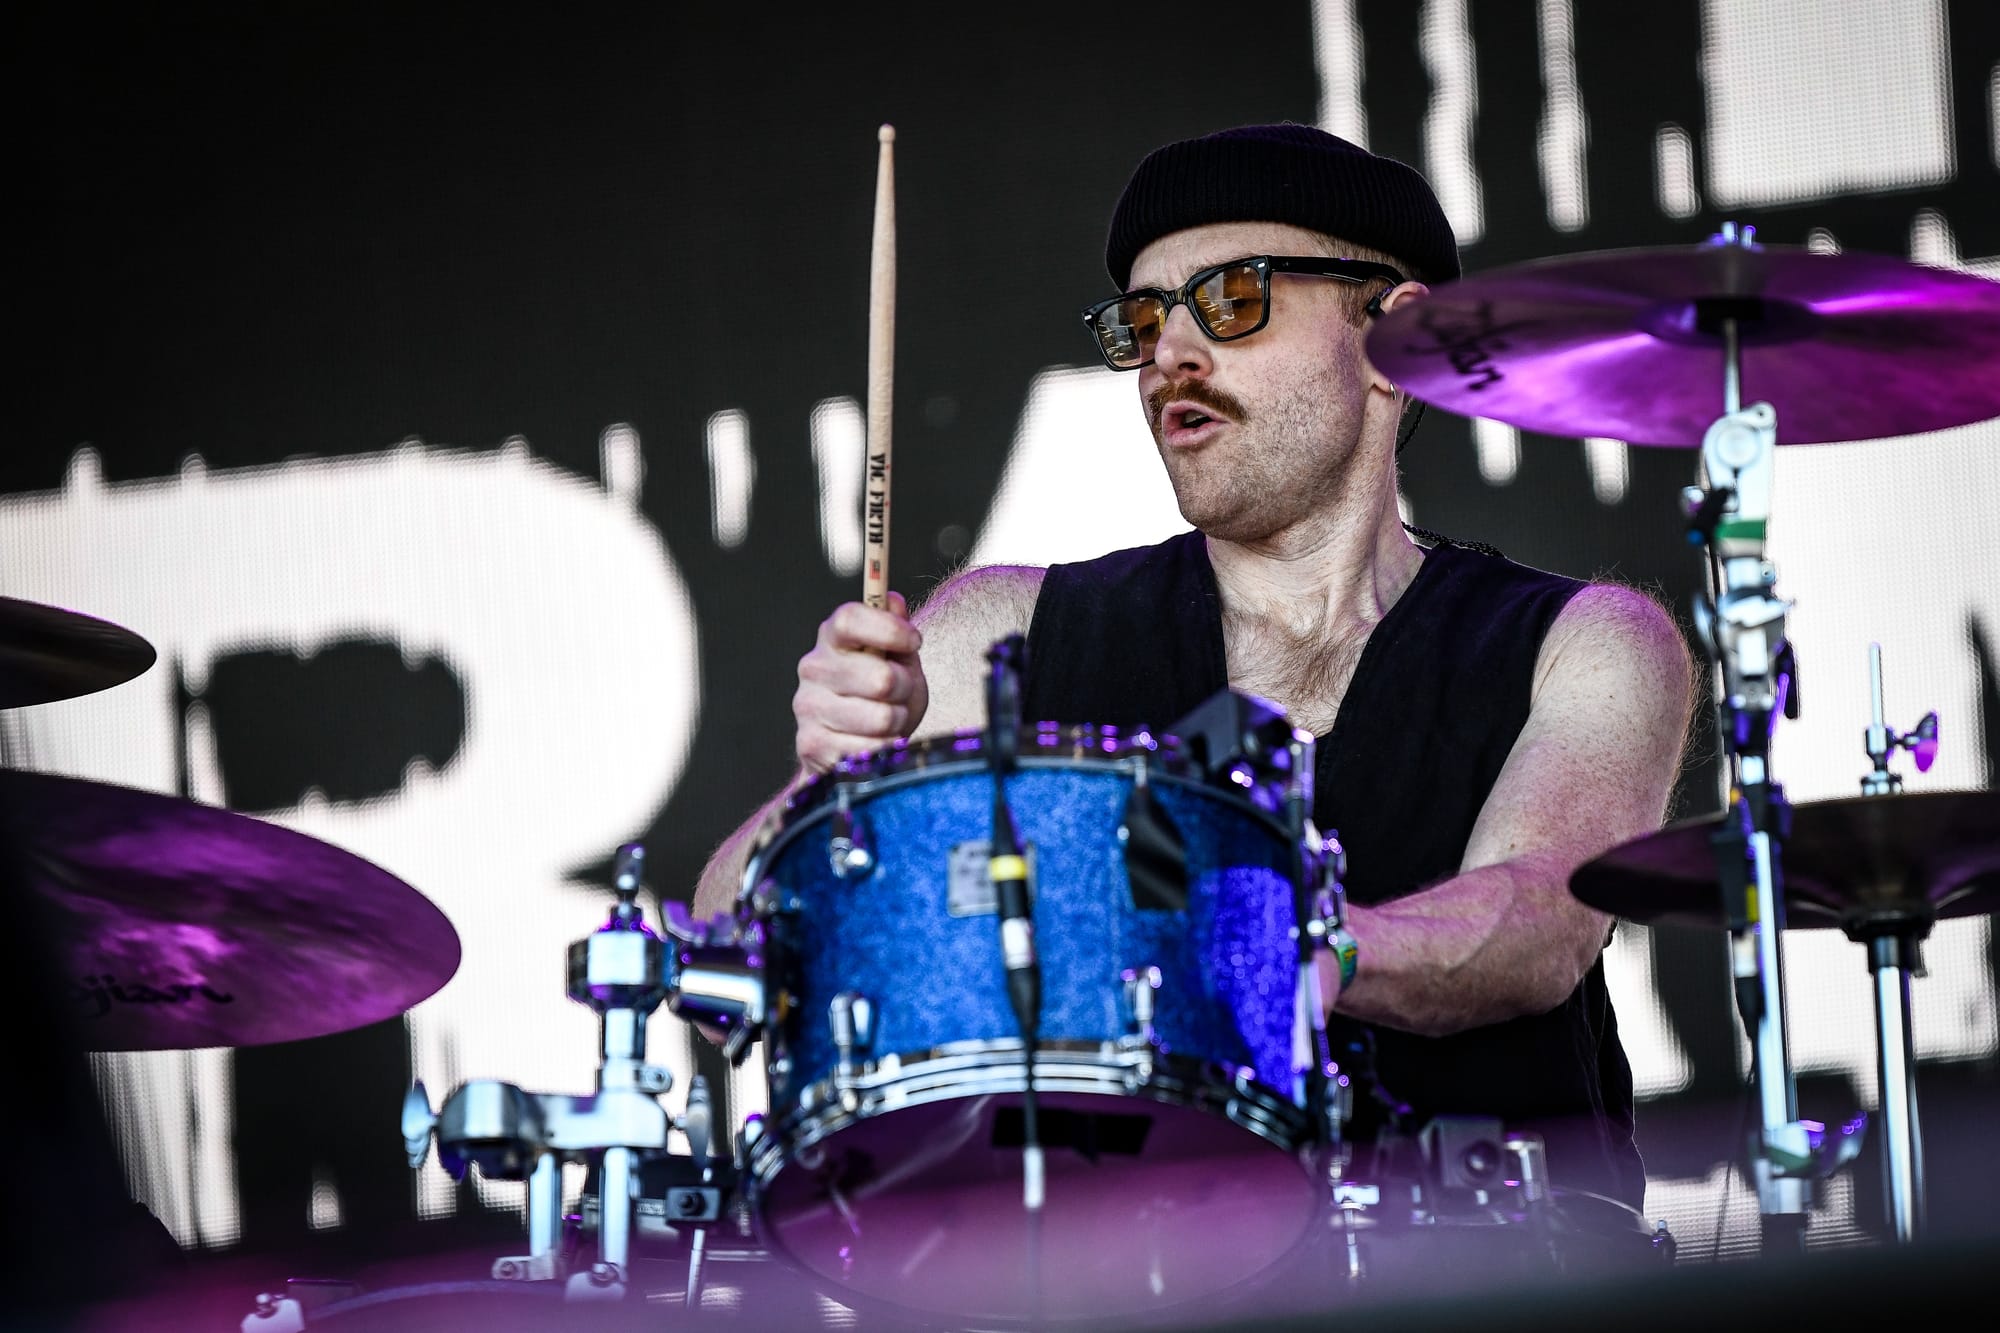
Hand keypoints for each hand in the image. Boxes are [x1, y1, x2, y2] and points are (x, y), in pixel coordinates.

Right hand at [793, 591, 928, 773]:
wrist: (853, 744)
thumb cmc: (879, 696)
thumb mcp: (897, 659)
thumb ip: (897, 631)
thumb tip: (894, 602)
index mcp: (833, 638)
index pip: (850, 620)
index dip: (888, 628)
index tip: (914, 640)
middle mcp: (814, 668)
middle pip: (880, 678)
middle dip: (904, 689)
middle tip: (899, 694)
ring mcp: (809, 707)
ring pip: (881, 718)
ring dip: (897, 722)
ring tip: (888, 720)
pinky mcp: (812, 744)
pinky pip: (870, 749)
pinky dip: (884, 749)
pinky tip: (875, 742)